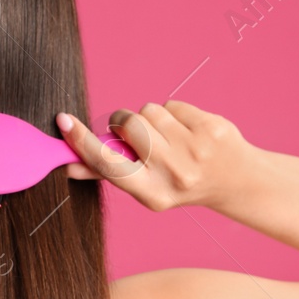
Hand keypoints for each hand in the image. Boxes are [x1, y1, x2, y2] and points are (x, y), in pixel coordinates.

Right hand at [56, 101, 259, 210]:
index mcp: (151, 193)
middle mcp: (174, 174)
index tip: (63, 122)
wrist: (235, 181)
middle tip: (134, 133)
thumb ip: (108, 173)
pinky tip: (186, 130)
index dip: (82, 142)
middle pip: (128, 125)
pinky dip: (173, 113)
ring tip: (166, 136)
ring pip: (148, 111)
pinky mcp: (210, 128)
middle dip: (124, 122)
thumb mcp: (145, 187)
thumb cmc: (179, 183)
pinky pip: (172, 105)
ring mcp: (195, 150)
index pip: (108, 164)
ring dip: (150, 118)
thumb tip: (69, 166)